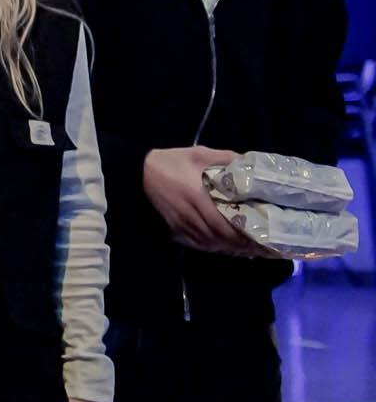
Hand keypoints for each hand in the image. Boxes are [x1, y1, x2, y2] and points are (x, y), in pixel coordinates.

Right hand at [142, 146, 267, 255]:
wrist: (140, 171)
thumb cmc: (172, 161)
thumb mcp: (200, 153)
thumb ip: (226, 158)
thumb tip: (251, 163)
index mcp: (198, 196)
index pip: (223, 223)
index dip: (242, 234)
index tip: (261, 236)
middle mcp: (190, 214)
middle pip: (218, 237)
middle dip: (239, 244)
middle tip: (260, 245)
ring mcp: (181, 223)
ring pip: (208, 243)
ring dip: (227, 248)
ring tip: (246, 248)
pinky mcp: (175, 227)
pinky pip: (196, 243)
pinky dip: (212, 247)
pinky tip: (223, 246)